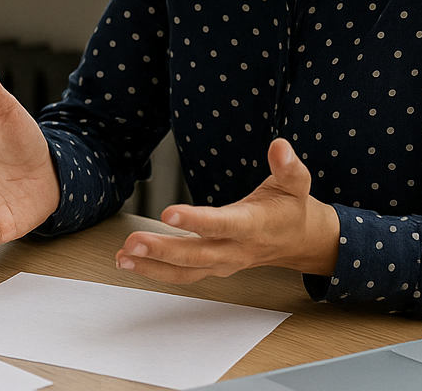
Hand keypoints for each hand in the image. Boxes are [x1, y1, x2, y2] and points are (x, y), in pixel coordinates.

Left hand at [115, 137, 339, 281]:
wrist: (299, 241)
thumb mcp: (296, 184)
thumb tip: (280, 146)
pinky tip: (129, 261)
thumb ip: (288, 166)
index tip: (168, 213)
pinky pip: (182, 275)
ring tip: (122, 256)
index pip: (222, 224)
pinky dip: (155, 271)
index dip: (196, 221)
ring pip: (186, 270)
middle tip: (133, 242)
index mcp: (254, 226)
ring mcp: (223, 262)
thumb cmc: (290, 208)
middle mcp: (235, 249)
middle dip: (163, 250)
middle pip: (197, 254)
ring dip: (152, 266)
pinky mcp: (212, 267)